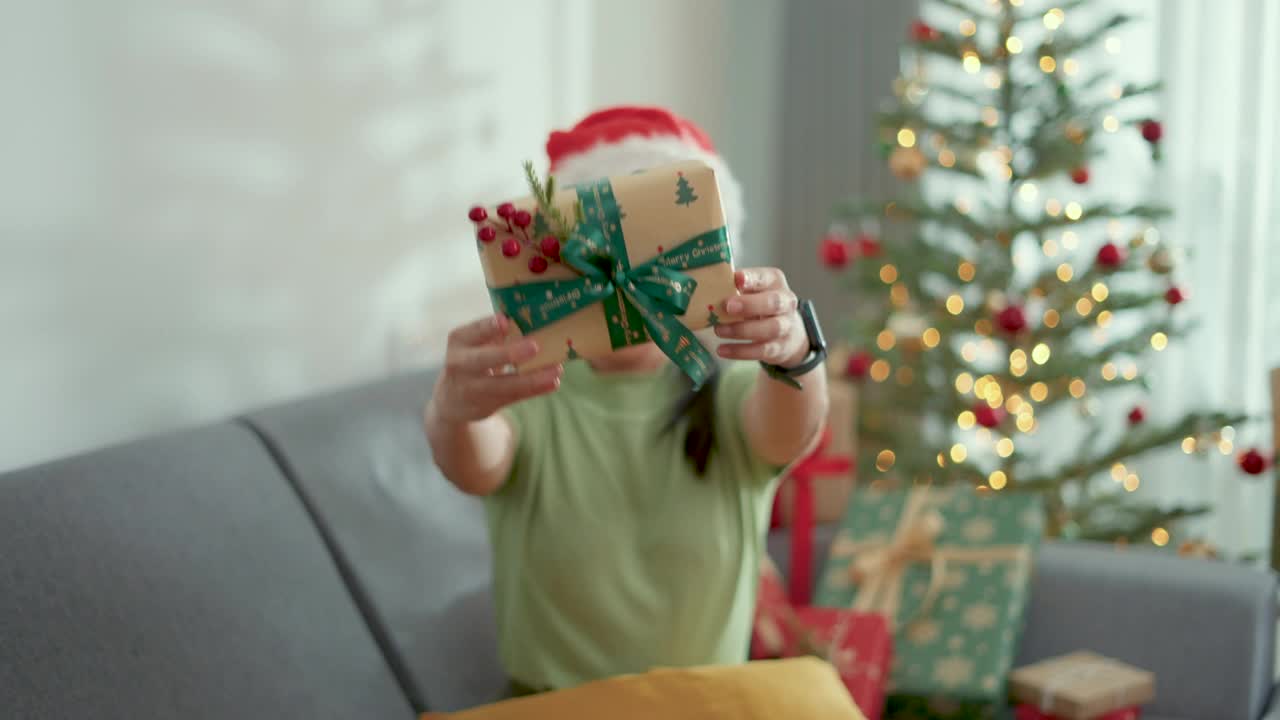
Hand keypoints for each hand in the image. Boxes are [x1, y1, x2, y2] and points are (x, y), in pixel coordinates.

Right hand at [432, 314, 562, 423]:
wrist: (452, 399)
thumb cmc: (472, 359)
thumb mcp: (474, 343)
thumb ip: (495, 333)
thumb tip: (533, 317)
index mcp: (459, 340)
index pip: (473, 331)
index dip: (488, 326)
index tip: (505, 320)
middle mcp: (460, 364)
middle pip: (482, 360)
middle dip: (508, 354)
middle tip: (534, 347)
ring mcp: (471, 388)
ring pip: (503, 384)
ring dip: (532, 378)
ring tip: (556, 370)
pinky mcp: (485, 405)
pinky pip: (513, 397)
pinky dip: (534, 390)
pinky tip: (552, 383)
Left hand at [712, 267, 807, 366]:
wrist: (787, 332)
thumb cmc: (760, 304)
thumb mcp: (751, 291)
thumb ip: (734, 288)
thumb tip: (706, 287)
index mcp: (774, 282)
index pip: (766, 277)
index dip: (752, 279)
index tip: (737, 279)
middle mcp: (785, 302)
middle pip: (773, 302)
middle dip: (750, 305)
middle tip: (727, 307)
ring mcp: (786, 326)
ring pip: (770, 328)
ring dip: (742, 330)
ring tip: (718, 330)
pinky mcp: (780, 347)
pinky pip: (762, 350)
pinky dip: (741, 351)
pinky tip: (722, 350)